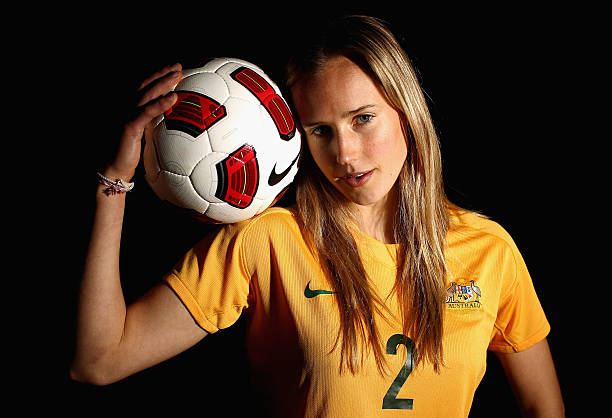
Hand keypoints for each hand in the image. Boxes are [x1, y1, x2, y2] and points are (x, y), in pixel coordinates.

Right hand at [105, 63, 182, 180]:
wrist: (113, 170)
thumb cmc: (128, 155)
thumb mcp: (143, 137)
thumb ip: (151, 125)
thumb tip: (170, 121)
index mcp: (129, 109)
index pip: (144, 88)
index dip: (158, 77)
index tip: (174, 70)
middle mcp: (125, 108)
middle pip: (145, 85)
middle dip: (162, 74)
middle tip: (178, 66)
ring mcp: (125, 115)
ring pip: (146, 94)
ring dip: (163, 83)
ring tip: (178, 75)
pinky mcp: (128, 127)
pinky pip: (147, 112)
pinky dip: (161, 103)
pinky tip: (174, 98)